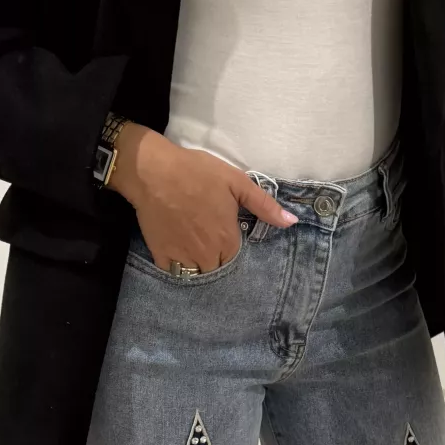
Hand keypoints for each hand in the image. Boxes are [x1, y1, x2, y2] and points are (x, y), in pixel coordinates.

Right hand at [108, 122, 297, 272]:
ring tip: (193, 245)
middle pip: (216, 268)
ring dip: (198, 265)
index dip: (230, 246)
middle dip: (215, 258)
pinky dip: (177, 266)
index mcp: (227, 240)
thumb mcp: (237, 183)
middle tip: (206, 236)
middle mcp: (206, 254)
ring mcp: (182, 256)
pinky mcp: (160, 254)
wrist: (153, 170)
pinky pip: (172, 272)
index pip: (235, 258)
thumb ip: (264, 206)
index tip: (223, 233)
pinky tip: (177, 250)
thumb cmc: (198, 173)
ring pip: (196, 273)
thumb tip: (291, 222)